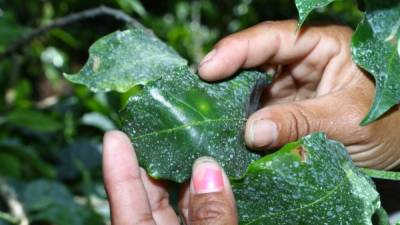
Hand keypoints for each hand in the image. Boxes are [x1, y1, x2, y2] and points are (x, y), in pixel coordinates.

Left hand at [103, 131, 237, 224]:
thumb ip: (210, 218)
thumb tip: (209, 169)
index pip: (126, 201)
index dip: (119, 168)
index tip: (114, 136)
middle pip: (151, 197)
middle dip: (160, 162)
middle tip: (167, 126)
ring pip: (180, 206)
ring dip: (191, 178)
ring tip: (200, 142)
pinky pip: (201, 219)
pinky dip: (208, 200)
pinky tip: (221, 178)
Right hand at [199, 20, 399, 169]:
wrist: (399, 149)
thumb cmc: (389, 123)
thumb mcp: (347, 120)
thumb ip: (300, 122)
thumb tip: (252, 131)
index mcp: (322, 46)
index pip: (274, 38)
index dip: (238, 49)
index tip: (208, 68)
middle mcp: (302, 63)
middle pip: (255, 60)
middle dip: (226, 74)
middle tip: (198, 91)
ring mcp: (291, 88)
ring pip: (252, 88)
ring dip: (231, 101)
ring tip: (207, 113)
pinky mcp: (285, 112)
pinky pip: (258, 113)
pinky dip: (243, 122)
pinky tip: (227, 130)